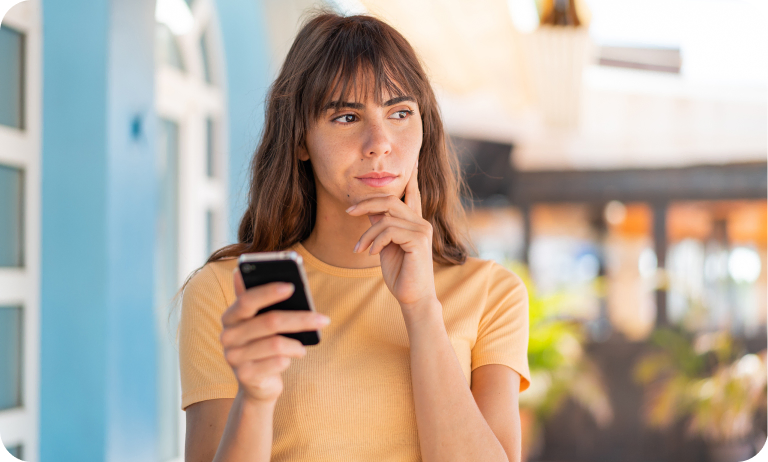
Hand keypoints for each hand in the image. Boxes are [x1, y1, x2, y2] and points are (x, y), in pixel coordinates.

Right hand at [219, 269, 330, 402]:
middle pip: (269, 322)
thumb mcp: (258, 322)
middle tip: (323, 319)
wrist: (256, 384)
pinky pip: (277, 363)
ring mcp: (234, 357)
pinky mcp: (245, 376)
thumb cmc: (262, 344)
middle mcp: (227, 336)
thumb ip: (257, 298)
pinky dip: (289, 359)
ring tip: (303, 346)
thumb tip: (244, 270)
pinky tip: (292, 358)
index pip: (247, 300)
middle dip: (300, 319)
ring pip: (276, 344)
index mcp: (230, 317)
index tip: (292, 286)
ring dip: (296, 344)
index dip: (269, 292)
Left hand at [346, 159, 437, 310]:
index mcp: (415, 222)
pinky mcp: (419, 241)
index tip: (413, 161)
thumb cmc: (400, 273)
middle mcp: (421, 223)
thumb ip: (381, 226)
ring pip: (386, 218)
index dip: (412, 178)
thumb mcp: (385, 246)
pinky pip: (389, 231)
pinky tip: (370, 255)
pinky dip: (374, 242)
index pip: (412, 195)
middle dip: (366, 203)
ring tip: (359, 249)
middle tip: (348, 211)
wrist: (412, 297)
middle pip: (390, 200)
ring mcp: (422, 230)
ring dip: (366, 234)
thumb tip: (370, 211)